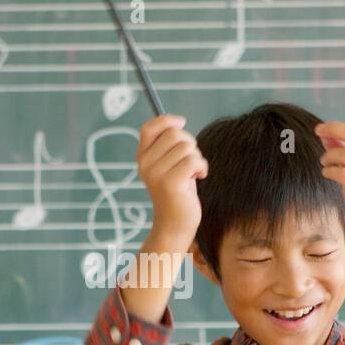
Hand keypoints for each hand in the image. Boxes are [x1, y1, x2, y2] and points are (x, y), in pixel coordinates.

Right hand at [136, 114, 207, 246]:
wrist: (175, 225)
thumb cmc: (178, 192)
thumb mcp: (168, 166)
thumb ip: (169, 146)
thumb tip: (177, 122)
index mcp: (142, 158)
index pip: (148, 128)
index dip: (166, 120)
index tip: (181, 121)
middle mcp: (145, 164)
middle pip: (174, 134)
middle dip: (190, 143)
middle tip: (191, 160)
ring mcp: (156, 173)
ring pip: (187, 147)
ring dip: (197, 158)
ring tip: (193, 173)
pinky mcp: (171, 183)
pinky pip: (194, 160)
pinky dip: (202, 167)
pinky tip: (199, 177)